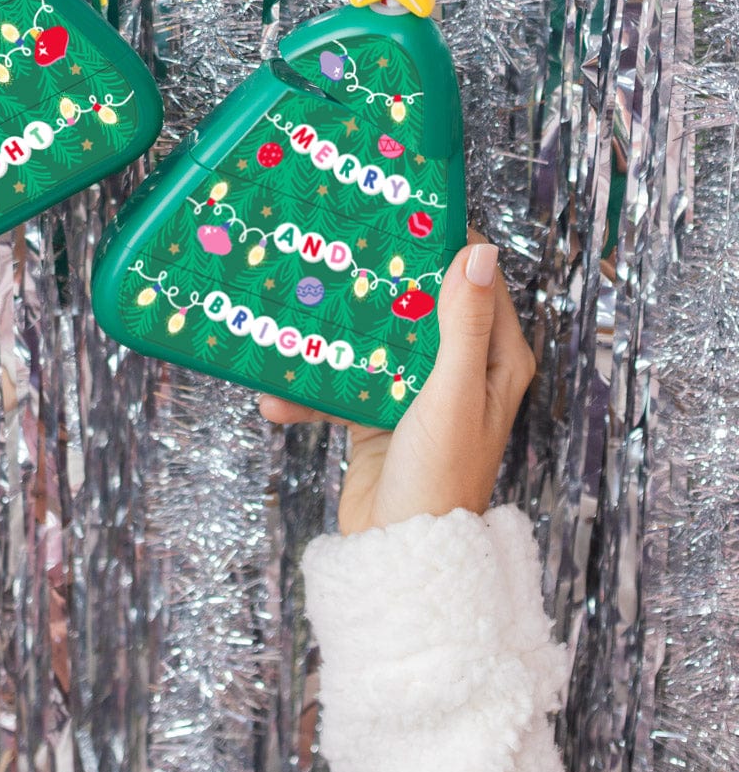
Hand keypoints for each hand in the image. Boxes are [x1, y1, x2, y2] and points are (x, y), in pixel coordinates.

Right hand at [260, 235, 534, 535]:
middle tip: (337, 251)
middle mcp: (460, 371)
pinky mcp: (376, 416)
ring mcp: (415, 393)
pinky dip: (310, 389)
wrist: (399, 555)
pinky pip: (340, 386)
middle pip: (417, 306)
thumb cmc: (441, 477)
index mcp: (496, 360)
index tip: (401, 216)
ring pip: (373, 342)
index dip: (443, 248)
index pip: (475, 284)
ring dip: (332, 337)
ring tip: (293, 318)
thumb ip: (462, 325)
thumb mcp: (453, 394)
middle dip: (378, 283)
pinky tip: (276, 393)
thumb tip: (480, 252)